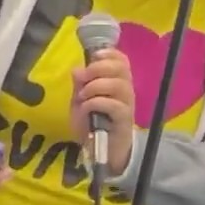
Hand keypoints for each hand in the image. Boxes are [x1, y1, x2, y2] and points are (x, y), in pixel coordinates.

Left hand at [71, 47, 135, 175]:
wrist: (102, 150)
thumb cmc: (92, 122)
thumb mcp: (80, 101)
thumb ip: (80, 84)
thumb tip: (77, 69)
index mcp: (117, 82)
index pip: (122, 60)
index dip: (110, 54)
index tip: (94, 56)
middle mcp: (126, 90)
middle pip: (122, 68)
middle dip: (98, 68)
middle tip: (83, 78)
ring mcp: (127, 105)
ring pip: (119, 85)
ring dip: (95, 86)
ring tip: (83, 96)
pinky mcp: (124, 120)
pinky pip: (115, 105)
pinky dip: (96, 102)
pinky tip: (86, 108)